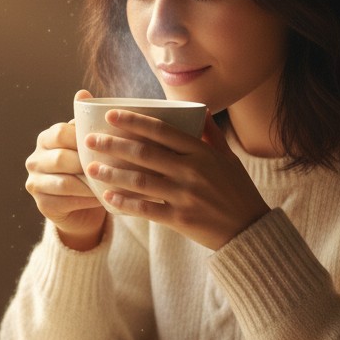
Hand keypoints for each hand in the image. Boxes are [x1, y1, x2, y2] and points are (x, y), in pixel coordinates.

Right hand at [24, 90, 106, 249]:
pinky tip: (102, 197)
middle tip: (113, 167)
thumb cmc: (88, 169)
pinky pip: (66, 201)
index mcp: (46, 139)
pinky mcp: (42, 204)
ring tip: (111, 183)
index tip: (109, 145)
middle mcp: (35, 159)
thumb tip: (83, 92)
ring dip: (90, 183)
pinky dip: (86, 199)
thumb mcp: (88, 145)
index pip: (61, 133)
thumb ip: (87, 122)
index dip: (84, 139)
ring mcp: (35, 182)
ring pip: (64, 182)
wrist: (83, 208)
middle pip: (61, 158)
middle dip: (87, 163)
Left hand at [82, 108, 268, 249]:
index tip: (110, 115)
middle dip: (114, 145)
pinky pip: (147, 209)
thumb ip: (211, 134)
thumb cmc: (237, 190)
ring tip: (91, 169)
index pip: (162, 130)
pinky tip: (108, 197)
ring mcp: (185, 195)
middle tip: (90, 140)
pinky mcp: (181, 219)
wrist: (249, 230)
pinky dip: (126, 203)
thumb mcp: (228, 158)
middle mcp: (191, 170)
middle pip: (145, 153)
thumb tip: (200, 109)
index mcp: (202, 152)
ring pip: (141, 181)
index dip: (134, 121)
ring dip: (113, 173)